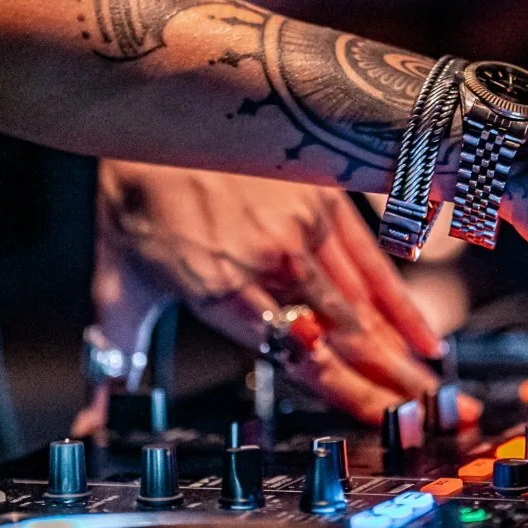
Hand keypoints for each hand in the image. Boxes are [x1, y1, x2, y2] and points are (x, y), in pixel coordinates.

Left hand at [94, 161, 442, 421]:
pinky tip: (424, 334)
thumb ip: (117, 356)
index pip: (297, 356)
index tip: (386, 422)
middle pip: (345, 335)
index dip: (347, 394)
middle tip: (439, 420)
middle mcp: (269, 260)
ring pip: (363, 302)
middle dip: (396, 384)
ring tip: (436, 391)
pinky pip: (371, 260)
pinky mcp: (324, 198)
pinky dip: (401, 301)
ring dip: (404, 351)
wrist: (152, 104)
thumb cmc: (135, 195)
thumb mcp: (119, 281)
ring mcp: (303, 227)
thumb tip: (89, 419)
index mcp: (221, 289)